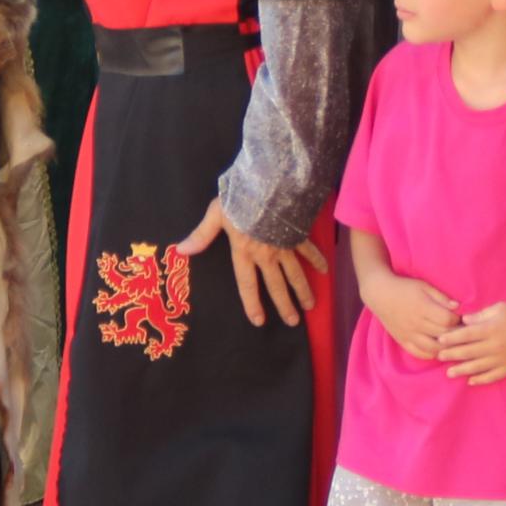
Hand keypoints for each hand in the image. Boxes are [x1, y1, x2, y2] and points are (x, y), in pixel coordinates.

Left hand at [176, 196, 325, 328]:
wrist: (271, 183)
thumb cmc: (241, 197)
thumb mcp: (217, 213)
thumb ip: (202, 234)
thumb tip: (180, 249)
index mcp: (245, 252)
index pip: (247, 284)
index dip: (252, 304)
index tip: (259, 321)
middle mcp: (266, 254)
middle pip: (276, 285)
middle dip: (284, 305)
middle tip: (292, 322)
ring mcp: (285, 245)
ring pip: (296, 274)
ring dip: (303, 291)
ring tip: (310, 306)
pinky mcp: (298, 233)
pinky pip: (309, 250)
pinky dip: (317, 259)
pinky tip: (325, 271)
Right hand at [362, 270, 460, 363]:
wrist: (380, 294)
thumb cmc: (404, 287)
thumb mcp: (424, 286)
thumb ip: (441, 297)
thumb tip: (458, 307)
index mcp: (423, 308)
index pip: (447, 320)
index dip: (458, 320)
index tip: (462, 317)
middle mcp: (416, 323)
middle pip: (443, 335)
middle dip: (456, 334)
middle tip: (462, 331)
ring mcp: (409, 334)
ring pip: (433, 348)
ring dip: (446, 347)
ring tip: (452, 342)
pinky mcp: (402, 341)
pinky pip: (419, 353)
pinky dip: (431, 354)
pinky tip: (438, 349)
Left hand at [438, 296, 505, 384]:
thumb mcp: (499, 308)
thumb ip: (480, 315)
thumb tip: (463, 321)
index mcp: (491, 329)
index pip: (465, 335)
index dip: (451, 338)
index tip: (440, 340)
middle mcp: (495, 346)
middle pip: (468, 352)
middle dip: (452, 355)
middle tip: (439, 357)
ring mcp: (502, 359)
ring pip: (478, 367)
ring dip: (462, 370)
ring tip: (449, 372)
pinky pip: (493, 376)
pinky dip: (481, 379)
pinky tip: (471, 381)